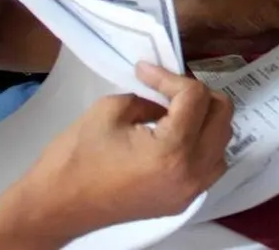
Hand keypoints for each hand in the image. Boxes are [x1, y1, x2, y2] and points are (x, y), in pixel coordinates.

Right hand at [16, 63, 232, 238]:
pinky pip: (212, 164)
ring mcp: (190, 190)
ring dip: (205, 118)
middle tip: (167, 86)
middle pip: (221, 115)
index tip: (146, 71)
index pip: (195, 97)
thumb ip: (148, 97)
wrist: (55, 207)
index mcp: (173, 150)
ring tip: (175, 109)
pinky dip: (204, 143)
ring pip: (223, 140)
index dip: (171, 77)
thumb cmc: (75, 158)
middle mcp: (192, 172)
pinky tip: (178, 135)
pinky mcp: (182, 200)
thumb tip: (165, 95)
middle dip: (197, 93)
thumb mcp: (111, 110)